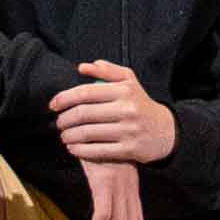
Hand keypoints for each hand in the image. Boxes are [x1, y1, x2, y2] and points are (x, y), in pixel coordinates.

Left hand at [49, 58, 171, 166]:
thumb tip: (82, 67)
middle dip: (65, 119)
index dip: (65, 98)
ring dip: (70, 136)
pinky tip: (73, 148)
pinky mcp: (129, 149)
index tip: (53, 105)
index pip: (86, 93)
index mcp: (124, 90)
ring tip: (63, 136)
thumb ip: (107, 71)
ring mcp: (129, 130)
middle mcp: (127, 109)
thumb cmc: (141, 104)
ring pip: (88, 133)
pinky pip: (98, 151)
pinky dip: (80, 151)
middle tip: (58, 123)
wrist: (165, 131)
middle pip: (84, 114)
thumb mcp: (129, 82)